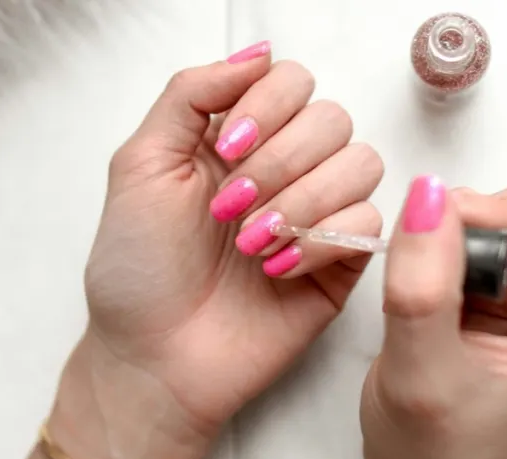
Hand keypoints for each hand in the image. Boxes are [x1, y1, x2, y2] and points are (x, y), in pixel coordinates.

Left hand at [48, 43, 383, 458]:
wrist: (154, 358)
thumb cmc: (138, 270)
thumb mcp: (141, 164)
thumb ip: (192, 93)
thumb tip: (257, 53)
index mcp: (240, 138)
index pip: (292, 82)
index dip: (268, 107)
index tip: (226, 150)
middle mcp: (286, 169)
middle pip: (332, 118)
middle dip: (281, 161)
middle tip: (229, 209)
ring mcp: (318, 215)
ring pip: (362, 163)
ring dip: (303, 200)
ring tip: (251, 244)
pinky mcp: (341, 263)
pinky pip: (369, 225)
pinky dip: (321, 242)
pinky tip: (275, 269)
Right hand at [360, 178, 506, 458]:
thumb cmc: (433, 446)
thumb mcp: (421, 371)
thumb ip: (424, 286)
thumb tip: (427, 197)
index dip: (505, 213)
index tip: (440, 228)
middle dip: (477, 227)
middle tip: (427, 268)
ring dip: (459, 240)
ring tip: (429, 293)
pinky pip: (486, 238)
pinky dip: (449, 250)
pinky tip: (432, 293)